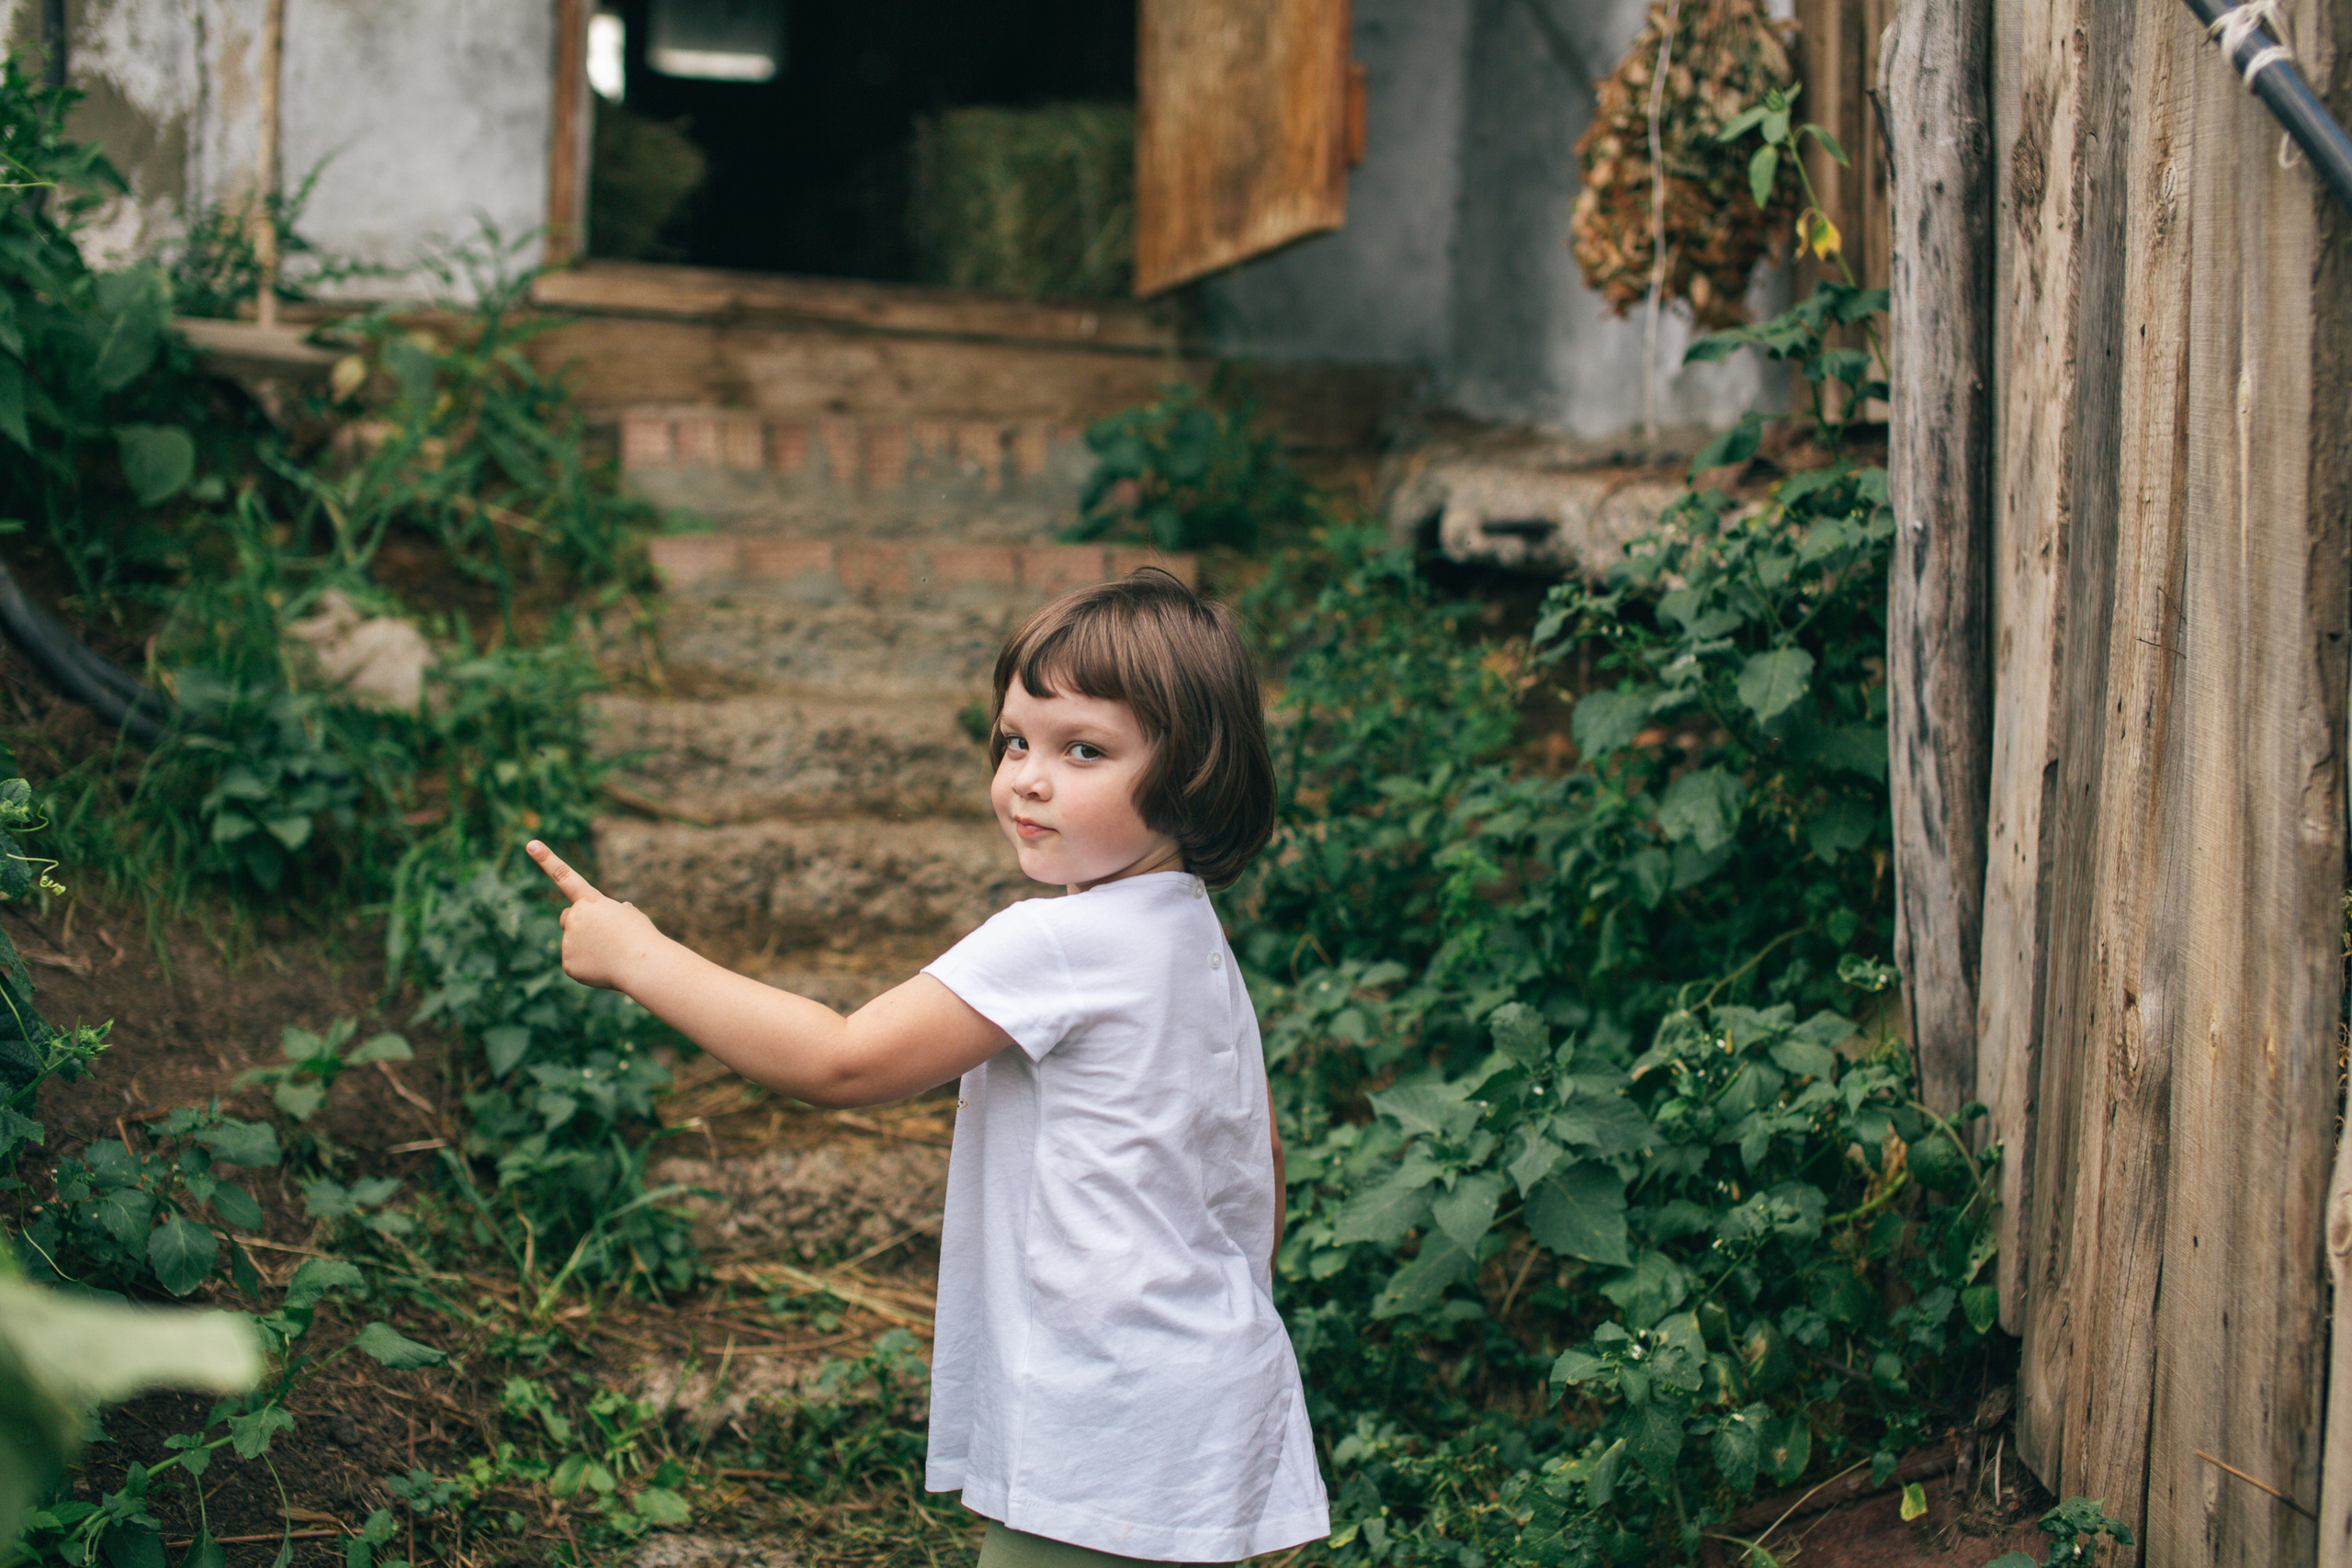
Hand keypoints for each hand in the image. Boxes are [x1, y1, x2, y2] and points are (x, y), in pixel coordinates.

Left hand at [525, 839, 665, 991]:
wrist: (643, 965)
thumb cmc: (642, 938)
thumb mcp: (631, 917)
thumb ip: (618, 912)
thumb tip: (620, 912)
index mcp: (591, 901)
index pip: (564, 876)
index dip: (546, 859)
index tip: (530, 844)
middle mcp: (574, 917)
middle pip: (567, 917)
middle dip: (579, 923)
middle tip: (602, 935)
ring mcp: (569, 941)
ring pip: (573, 942)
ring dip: (588, 946)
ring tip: (611, 953)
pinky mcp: (568, 963)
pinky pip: (575, 962)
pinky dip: (588, 966)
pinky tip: (605, 966)